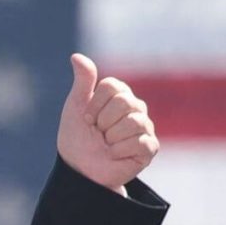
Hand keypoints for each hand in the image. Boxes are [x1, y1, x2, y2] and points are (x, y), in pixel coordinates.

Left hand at [57, 53, 158, 194]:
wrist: (80, 169)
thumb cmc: (77, 137)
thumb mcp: (75, 107)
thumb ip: (82, 81)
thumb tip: (76, 56)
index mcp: (119, 95)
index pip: (111, 87)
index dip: (94, 105)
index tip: (86, 119)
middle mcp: (136, 108)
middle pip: (124, 102)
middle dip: (102, 121)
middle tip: (98, 133)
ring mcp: (145, 128)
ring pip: (133, 123)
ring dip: (110, 138)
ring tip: (107, 145)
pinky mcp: (150, 148)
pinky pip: (139, 142)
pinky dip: (119, 151)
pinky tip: (115, 155)